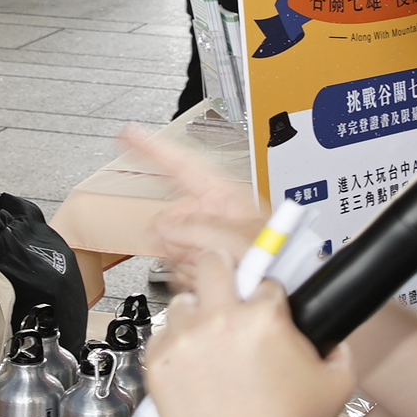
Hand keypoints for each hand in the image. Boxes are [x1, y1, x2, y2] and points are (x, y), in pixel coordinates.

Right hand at [121, 122, 266, 266]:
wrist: (288, 281)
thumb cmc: (279, 252)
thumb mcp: (242, 236)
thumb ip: (198, 228)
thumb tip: (163, 227)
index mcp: (221, 194)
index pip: (180, 164)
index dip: (152, 148)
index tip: (128, 135)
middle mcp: (211, 213)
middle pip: (167, 219)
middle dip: (175, 239)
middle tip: (196, 251)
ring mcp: (206, 239)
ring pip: (169, 248)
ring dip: (185, 263)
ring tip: (214, 267)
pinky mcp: (203, 262)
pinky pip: (177, 269)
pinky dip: (189, 278)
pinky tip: (210, 278)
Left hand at [147, 256, 353, 416]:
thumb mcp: (338, 385)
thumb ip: (339, 349)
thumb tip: (332, 335)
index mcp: (264, 317)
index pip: (264, 282)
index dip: (268, 298)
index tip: (264, 307)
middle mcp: (219, 319)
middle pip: (213, 263)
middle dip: (223, 271)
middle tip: (227, 286)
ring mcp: (184, 339)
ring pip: (183, 300)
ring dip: (196, 314)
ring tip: (209, 340)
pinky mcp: (158, 362)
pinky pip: (161, 334)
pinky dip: (175, 344)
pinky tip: (192, 365)